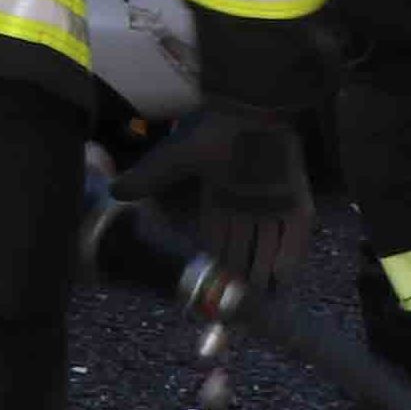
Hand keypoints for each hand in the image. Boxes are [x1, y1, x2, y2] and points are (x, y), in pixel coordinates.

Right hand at [109, 103, 314, 307]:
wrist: (252, 106)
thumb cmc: (213, 129)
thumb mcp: (175, 157)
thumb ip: (149, 177)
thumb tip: (115, 191)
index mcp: (221, 195)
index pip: (218, 237)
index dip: (214, 261)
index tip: (209, 284)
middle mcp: (247, 203)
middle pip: (244, 246)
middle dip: (238, 273)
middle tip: (234, 303)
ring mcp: (273, 201)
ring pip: (268, 245)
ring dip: (263, 271)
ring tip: (257, 299)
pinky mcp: (296, 199)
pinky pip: (294, 235)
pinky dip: (289, 257)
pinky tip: (281, 280)